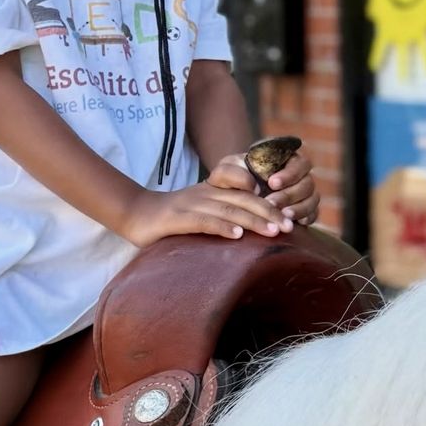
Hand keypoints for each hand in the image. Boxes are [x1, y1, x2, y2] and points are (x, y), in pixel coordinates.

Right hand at [121, 182, 292, 247]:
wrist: (136, 214)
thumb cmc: (172, 218)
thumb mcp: (201, 210)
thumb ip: (225, 214)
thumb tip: (254, 233)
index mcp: (214, 190)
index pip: (247, 190)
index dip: (268, 200)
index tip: (288, 215)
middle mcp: (206, 193)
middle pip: (244, 199)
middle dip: (269, 212)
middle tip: (289, 226)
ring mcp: (192, 204)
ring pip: (229, 209)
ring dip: (253, 221)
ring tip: (273, 232)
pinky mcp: (177, 218)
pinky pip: (203, 220)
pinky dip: (222, 227)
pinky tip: (237, 235)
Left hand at [207, 151, 319, 229]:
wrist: (232, 198)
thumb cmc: (231, 180)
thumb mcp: (226, 171)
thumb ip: (232, 171)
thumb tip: (253, 185)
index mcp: (286, 159)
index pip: (300, 163)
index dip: (289, 173)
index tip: (272, 182)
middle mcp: (299, 176)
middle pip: (308, 183)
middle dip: (290, 194)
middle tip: (272, 203)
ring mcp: (304, 194)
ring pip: (313, 199)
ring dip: (298, 208)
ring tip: (282, 216)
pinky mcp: (306, 211)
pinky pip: (314, 214)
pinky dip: (305, 218)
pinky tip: (292, 223)